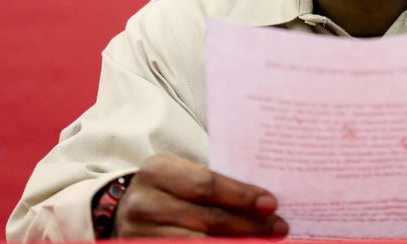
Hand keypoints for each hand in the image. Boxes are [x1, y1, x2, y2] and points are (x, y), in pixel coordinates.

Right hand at [113, 153, 287, 237]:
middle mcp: (143, 203)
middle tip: (279, 227)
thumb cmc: (170, 190)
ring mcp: (138, 234)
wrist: (127, 212)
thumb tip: (265, 201)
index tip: (271, 203)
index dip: (241, 195)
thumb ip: (215, 184)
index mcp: (157, 170)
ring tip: (265, 241)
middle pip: (207, 218)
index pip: (206, 184)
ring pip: (199, 243)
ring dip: (238, 243)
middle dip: (248, 225)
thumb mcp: (183, 176)